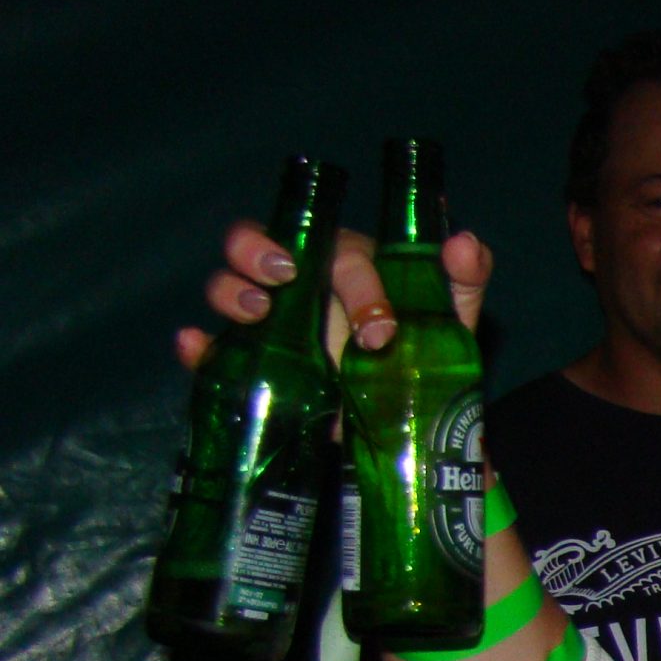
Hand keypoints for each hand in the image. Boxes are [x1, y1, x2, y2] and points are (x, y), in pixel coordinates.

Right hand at [176, 223, 491, 369]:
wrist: (409, 417)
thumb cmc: (425, 348)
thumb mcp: (450, 315)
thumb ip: (465, 277)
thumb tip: (465, 243)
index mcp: (345, 262)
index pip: (337, 252)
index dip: (357, 284)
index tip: (382, 329)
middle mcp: (299, 284)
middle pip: (252, 245)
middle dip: (256, 251)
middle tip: (283, 279)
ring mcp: (273, 325)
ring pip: (224, 287)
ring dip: (229, 291)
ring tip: (255, 313)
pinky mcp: (256, 366)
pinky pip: (212, 351)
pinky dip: (195, 346)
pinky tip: (194, 346)